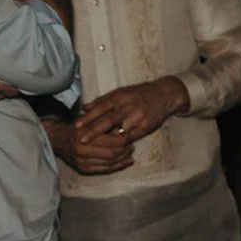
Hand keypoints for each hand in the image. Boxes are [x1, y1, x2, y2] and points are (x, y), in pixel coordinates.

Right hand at [43, 118, 133, 174]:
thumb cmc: (76, 127)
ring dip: (123, 159)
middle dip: (125, 151)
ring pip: (109, 164)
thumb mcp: (88, 120)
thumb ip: (104, 123)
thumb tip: (123, 126)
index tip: (130, 136)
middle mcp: (81, 150)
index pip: (110, 142)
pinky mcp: (83, 169)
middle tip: (132, 145)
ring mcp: (81, 162)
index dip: (123, 140)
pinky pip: (104, 170)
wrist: (58, 139)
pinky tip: (125, 162)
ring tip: (130, 153)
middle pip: (111, 154)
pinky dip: (117, 166)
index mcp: (83, 136)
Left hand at [74, 77, 189, 144]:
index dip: (88, 117)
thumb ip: (103, 100)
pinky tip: (112, 148)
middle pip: (108, 120)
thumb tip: (84, 107)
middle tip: (81, 139)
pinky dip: (120, 143)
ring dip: (106, 139)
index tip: (76, 125)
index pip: (101, 107)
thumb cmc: (139, 93)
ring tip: (94, 146)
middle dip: (94, 131)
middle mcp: (128, 106)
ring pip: (119, 131)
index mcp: (120, 97)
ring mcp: (138, 117)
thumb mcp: (121, 92)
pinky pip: (131, 137)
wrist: (164, 94)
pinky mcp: (146, 126)